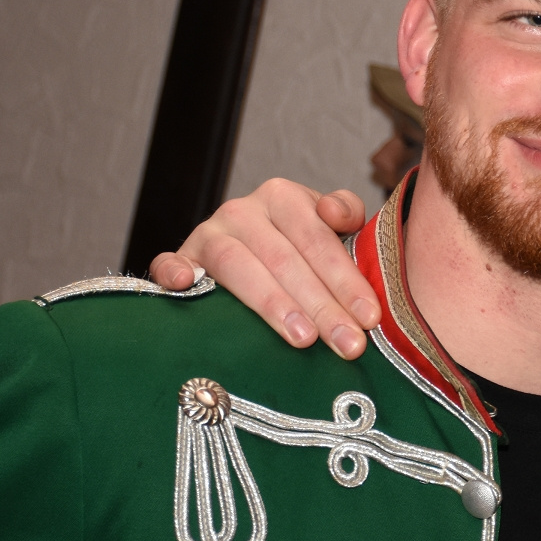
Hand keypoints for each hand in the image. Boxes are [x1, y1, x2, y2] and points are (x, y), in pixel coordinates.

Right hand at [149, 180, 377, 357]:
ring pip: (238, 265)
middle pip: (285, 260)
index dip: (347, 280)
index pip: (319, 241)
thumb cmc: (297, 245)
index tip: (370, 318)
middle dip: (322, 306)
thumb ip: (346, 214)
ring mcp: (206, 233)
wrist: (243, 247)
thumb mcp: (328, 226)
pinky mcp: (179, 258)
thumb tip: (336, 214)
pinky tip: (187, 287)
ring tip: (304, 339)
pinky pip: (169, 262)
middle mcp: (242, 211)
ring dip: (272, 303)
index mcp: (283, 197)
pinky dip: (175, 271)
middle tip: (348, 343)